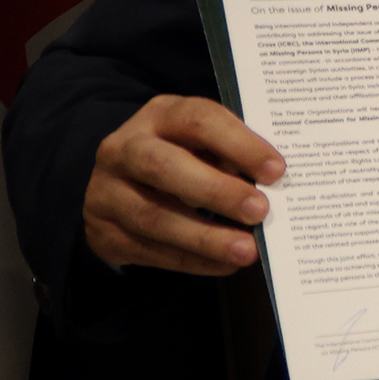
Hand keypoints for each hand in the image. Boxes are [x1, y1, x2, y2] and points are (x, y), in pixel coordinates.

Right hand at [84, 94, 281, 276]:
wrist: (121, 183)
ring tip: (247, 250)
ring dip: (205, 237)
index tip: (276, 171)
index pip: (198, 120)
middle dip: (216, 191)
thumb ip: (233, 157)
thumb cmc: (184, 156)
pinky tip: (224, 264)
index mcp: (160, 115)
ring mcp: (105, 191)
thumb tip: (273, 188)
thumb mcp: (205, 143)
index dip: (239, 144)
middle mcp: (123, 148)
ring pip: (152, 216)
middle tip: (260, 212)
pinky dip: (191, 260)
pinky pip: (147, 249)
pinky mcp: (102, 231)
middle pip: (164, 166)